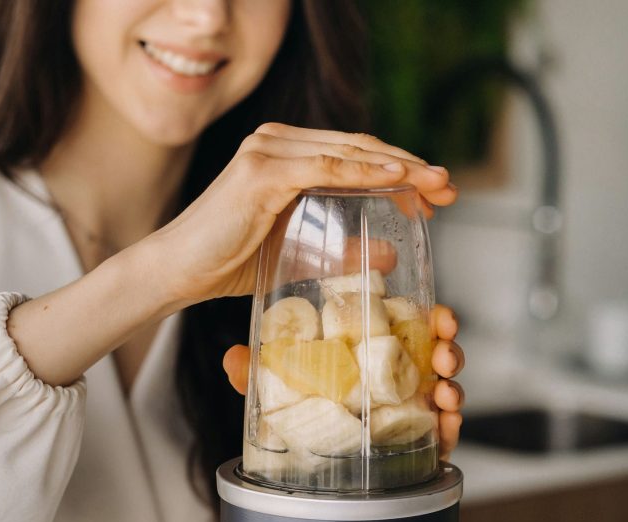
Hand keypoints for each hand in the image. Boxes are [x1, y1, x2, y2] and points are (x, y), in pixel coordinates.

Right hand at [149, 123, 456, 311]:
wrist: (178, 272)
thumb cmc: (227, 264)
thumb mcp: (299, 256)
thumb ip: (342, 252)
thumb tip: (392, 253)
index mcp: (286, 157)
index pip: (355, 156)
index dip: (401, 170)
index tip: (436, 194)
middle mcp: (277, 142)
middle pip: (360, 147)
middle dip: (412, 167)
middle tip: (450, 188)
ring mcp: (269, 151)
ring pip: (349, 151)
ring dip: (399, 166)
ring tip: (436, 185)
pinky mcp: (262, 171)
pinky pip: (324, 166)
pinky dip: (364, 170)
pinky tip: (397, 177)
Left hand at [223, 303, 464, 458]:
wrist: (302, 476)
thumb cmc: (297, 419)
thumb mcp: (277, 389)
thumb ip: (258, 374)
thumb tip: (234, 357)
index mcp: (370, 356)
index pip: (410, 330)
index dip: (432, 321)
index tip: (439, 318)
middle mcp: (392, 383)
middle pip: (433, 360)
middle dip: (449, 352)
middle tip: (443, 353)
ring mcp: (403, 415)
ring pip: (441, 395)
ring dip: (453, 389)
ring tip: (445, 392)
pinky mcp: (410, 448)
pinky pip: (438, 439)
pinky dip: (449, 432)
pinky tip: (447, 424)